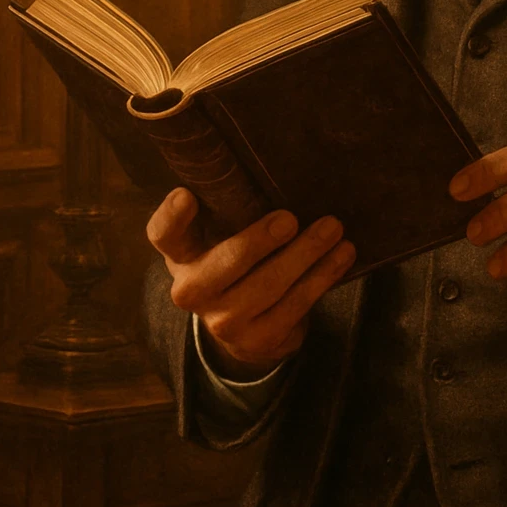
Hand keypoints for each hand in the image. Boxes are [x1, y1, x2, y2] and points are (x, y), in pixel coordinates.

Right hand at [146, 187, 355, 379]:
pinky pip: (296, 305)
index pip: (163, 234)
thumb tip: (278, 166)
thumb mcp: (221, 236)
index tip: (187, 195)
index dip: (172, 216)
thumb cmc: (235, 261)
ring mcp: (223, 321)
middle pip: (225, 264)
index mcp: (180, 255)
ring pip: (269, 285)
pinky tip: (343, 256)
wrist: (244, 327)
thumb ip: (231, 209)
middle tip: (290, 219)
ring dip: (306, 254)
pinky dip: (323, 277)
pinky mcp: (258, 339)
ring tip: (333, 229)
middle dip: (259, 241)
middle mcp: (192, 291)